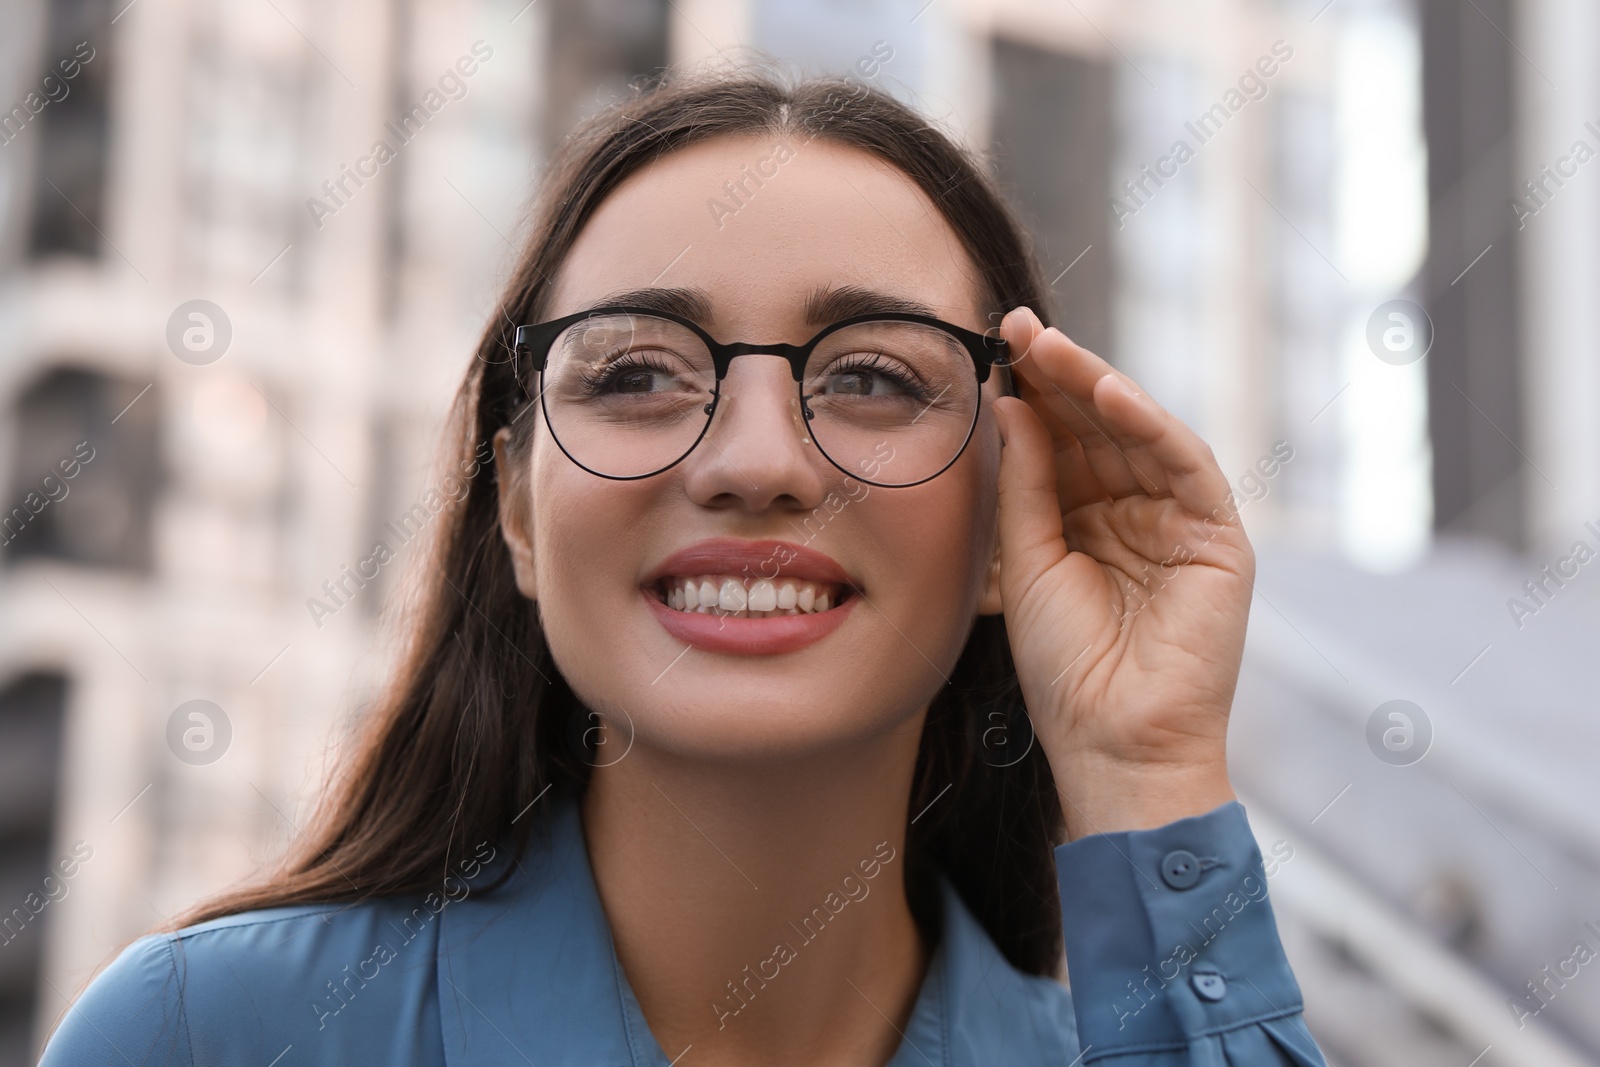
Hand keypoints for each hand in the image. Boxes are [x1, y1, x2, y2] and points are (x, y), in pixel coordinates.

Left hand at [991, 308, 1252, 840]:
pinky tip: (1109, 391)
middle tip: (1015, 325)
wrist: (1113, 744)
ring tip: (1048, 346)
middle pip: (1098, 426)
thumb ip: (1027, 483)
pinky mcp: (1218, 538)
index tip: (991, 343)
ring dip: (1096, 385)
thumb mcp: (1029, 560)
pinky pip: (1185, 466)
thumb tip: (1011, 404)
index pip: (1062, 438)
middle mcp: (1136, 510)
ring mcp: (1180, 521)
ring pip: (1139, 434)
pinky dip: (1151, 425)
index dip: (1031, 391)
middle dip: (1058, 374)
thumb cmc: (1064, 668)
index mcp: (1088, 518)